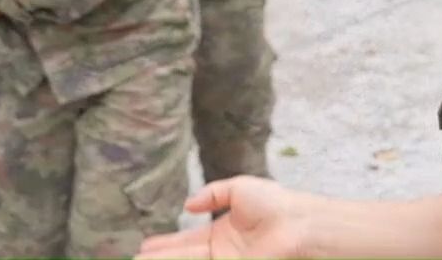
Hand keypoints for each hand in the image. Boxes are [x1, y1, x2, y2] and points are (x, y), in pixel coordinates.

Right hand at [137, 178, 308, 259]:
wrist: (296, 223)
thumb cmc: (274, 203)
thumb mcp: (239, 188)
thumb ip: (212, 194)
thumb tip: (187, 205)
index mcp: (222, 233)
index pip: (187, 242)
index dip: (166, 244)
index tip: (145, 247)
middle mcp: (221, 252)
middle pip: (183, 257)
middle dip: (160, 259)